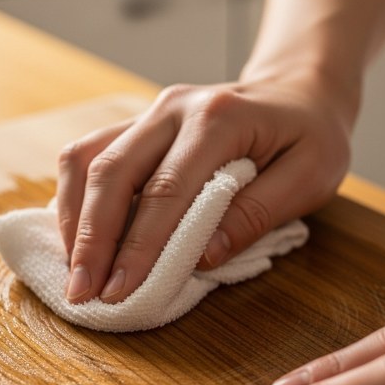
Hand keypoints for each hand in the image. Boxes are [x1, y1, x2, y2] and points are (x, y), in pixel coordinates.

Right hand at [56, 74, 352, 303]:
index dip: (139, 245)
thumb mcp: (310, 176)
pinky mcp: (139, 125)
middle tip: (81, 293)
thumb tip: (201, 256)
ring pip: (87, 158)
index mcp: (218, 119)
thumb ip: (257, 213)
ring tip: (74, 271)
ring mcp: (151, 113)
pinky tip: (78, 236)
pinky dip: (76, 197)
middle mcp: (174, 108)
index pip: (167, 189)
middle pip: (112, 172)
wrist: (298, 92)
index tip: (119, 291)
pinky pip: (91, 155)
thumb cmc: (311, 137)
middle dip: (92, 239)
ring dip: (74, 218)